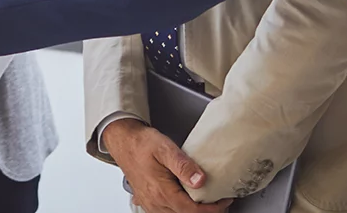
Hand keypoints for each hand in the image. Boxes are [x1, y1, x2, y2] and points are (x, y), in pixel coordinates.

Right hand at [104, 118, 230, 212]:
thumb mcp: (165, 148)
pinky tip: (187, 201)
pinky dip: (180, 210)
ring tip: (206, 201)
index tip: (224, 201)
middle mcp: (154, 202)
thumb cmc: (142, 143)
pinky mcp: (147, 201)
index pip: (192, 210)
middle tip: (220, 201)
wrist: (123, 141)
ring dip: (193, 211)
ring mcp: (150, 204)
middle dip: (206, 212)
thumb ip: (183, 165)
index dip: (212, 209)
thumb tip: (200, 180)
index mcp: (161, 191)